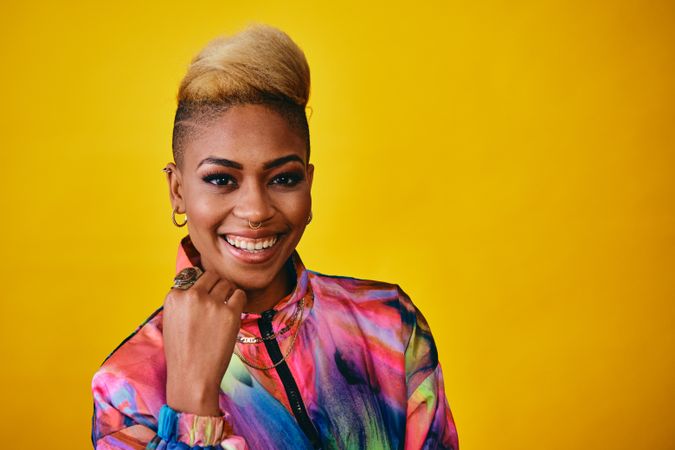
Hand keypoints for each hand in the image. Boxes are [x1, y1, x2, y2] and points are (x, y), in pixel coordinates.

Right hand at [163, 268, 246, 415]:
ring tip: (224, 311)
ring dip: (228, 293)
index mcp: (174, 296)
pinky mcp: (230, 313)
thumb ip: (183, 301)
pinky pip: (240, 295)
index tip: (203, 302)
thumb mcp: (172, 320)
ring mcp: (212, 303)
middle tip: (218, 303)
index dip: (201, 288)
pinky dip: (239, 301)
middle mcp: (192, 295)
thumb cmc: (182, 352)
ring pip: (227, 283)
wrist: (192, 378)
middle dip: (216, 286)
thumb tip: (200, 284)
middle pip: (211, 276)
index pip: (192, 276)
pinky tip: (234, 314)